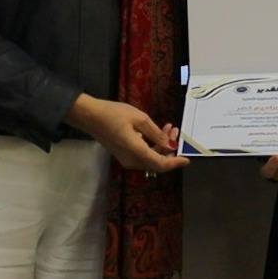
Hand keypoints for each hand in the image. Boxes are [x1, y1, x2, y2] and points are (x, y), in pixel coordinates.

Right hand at [66, 94, 189, 172]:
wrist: (90, 116)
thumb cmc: (113, 114)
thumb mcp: (139, 118)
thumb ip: (156, 133)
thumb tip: (170, 145)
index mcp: (136, 151)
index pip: (160, 164)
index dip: (175, 163)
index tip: (187, 159)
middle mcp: (131, 160)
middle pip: (156, 161)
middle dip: (169, 148)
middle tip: (175, 131)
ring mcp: (126, 159)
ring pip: (150, 157)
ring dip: (161, 145)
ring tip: (168, 127)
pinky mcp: (124, 154)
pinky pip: (143, 154)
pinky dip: (152, 145)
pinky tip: (156, 130)